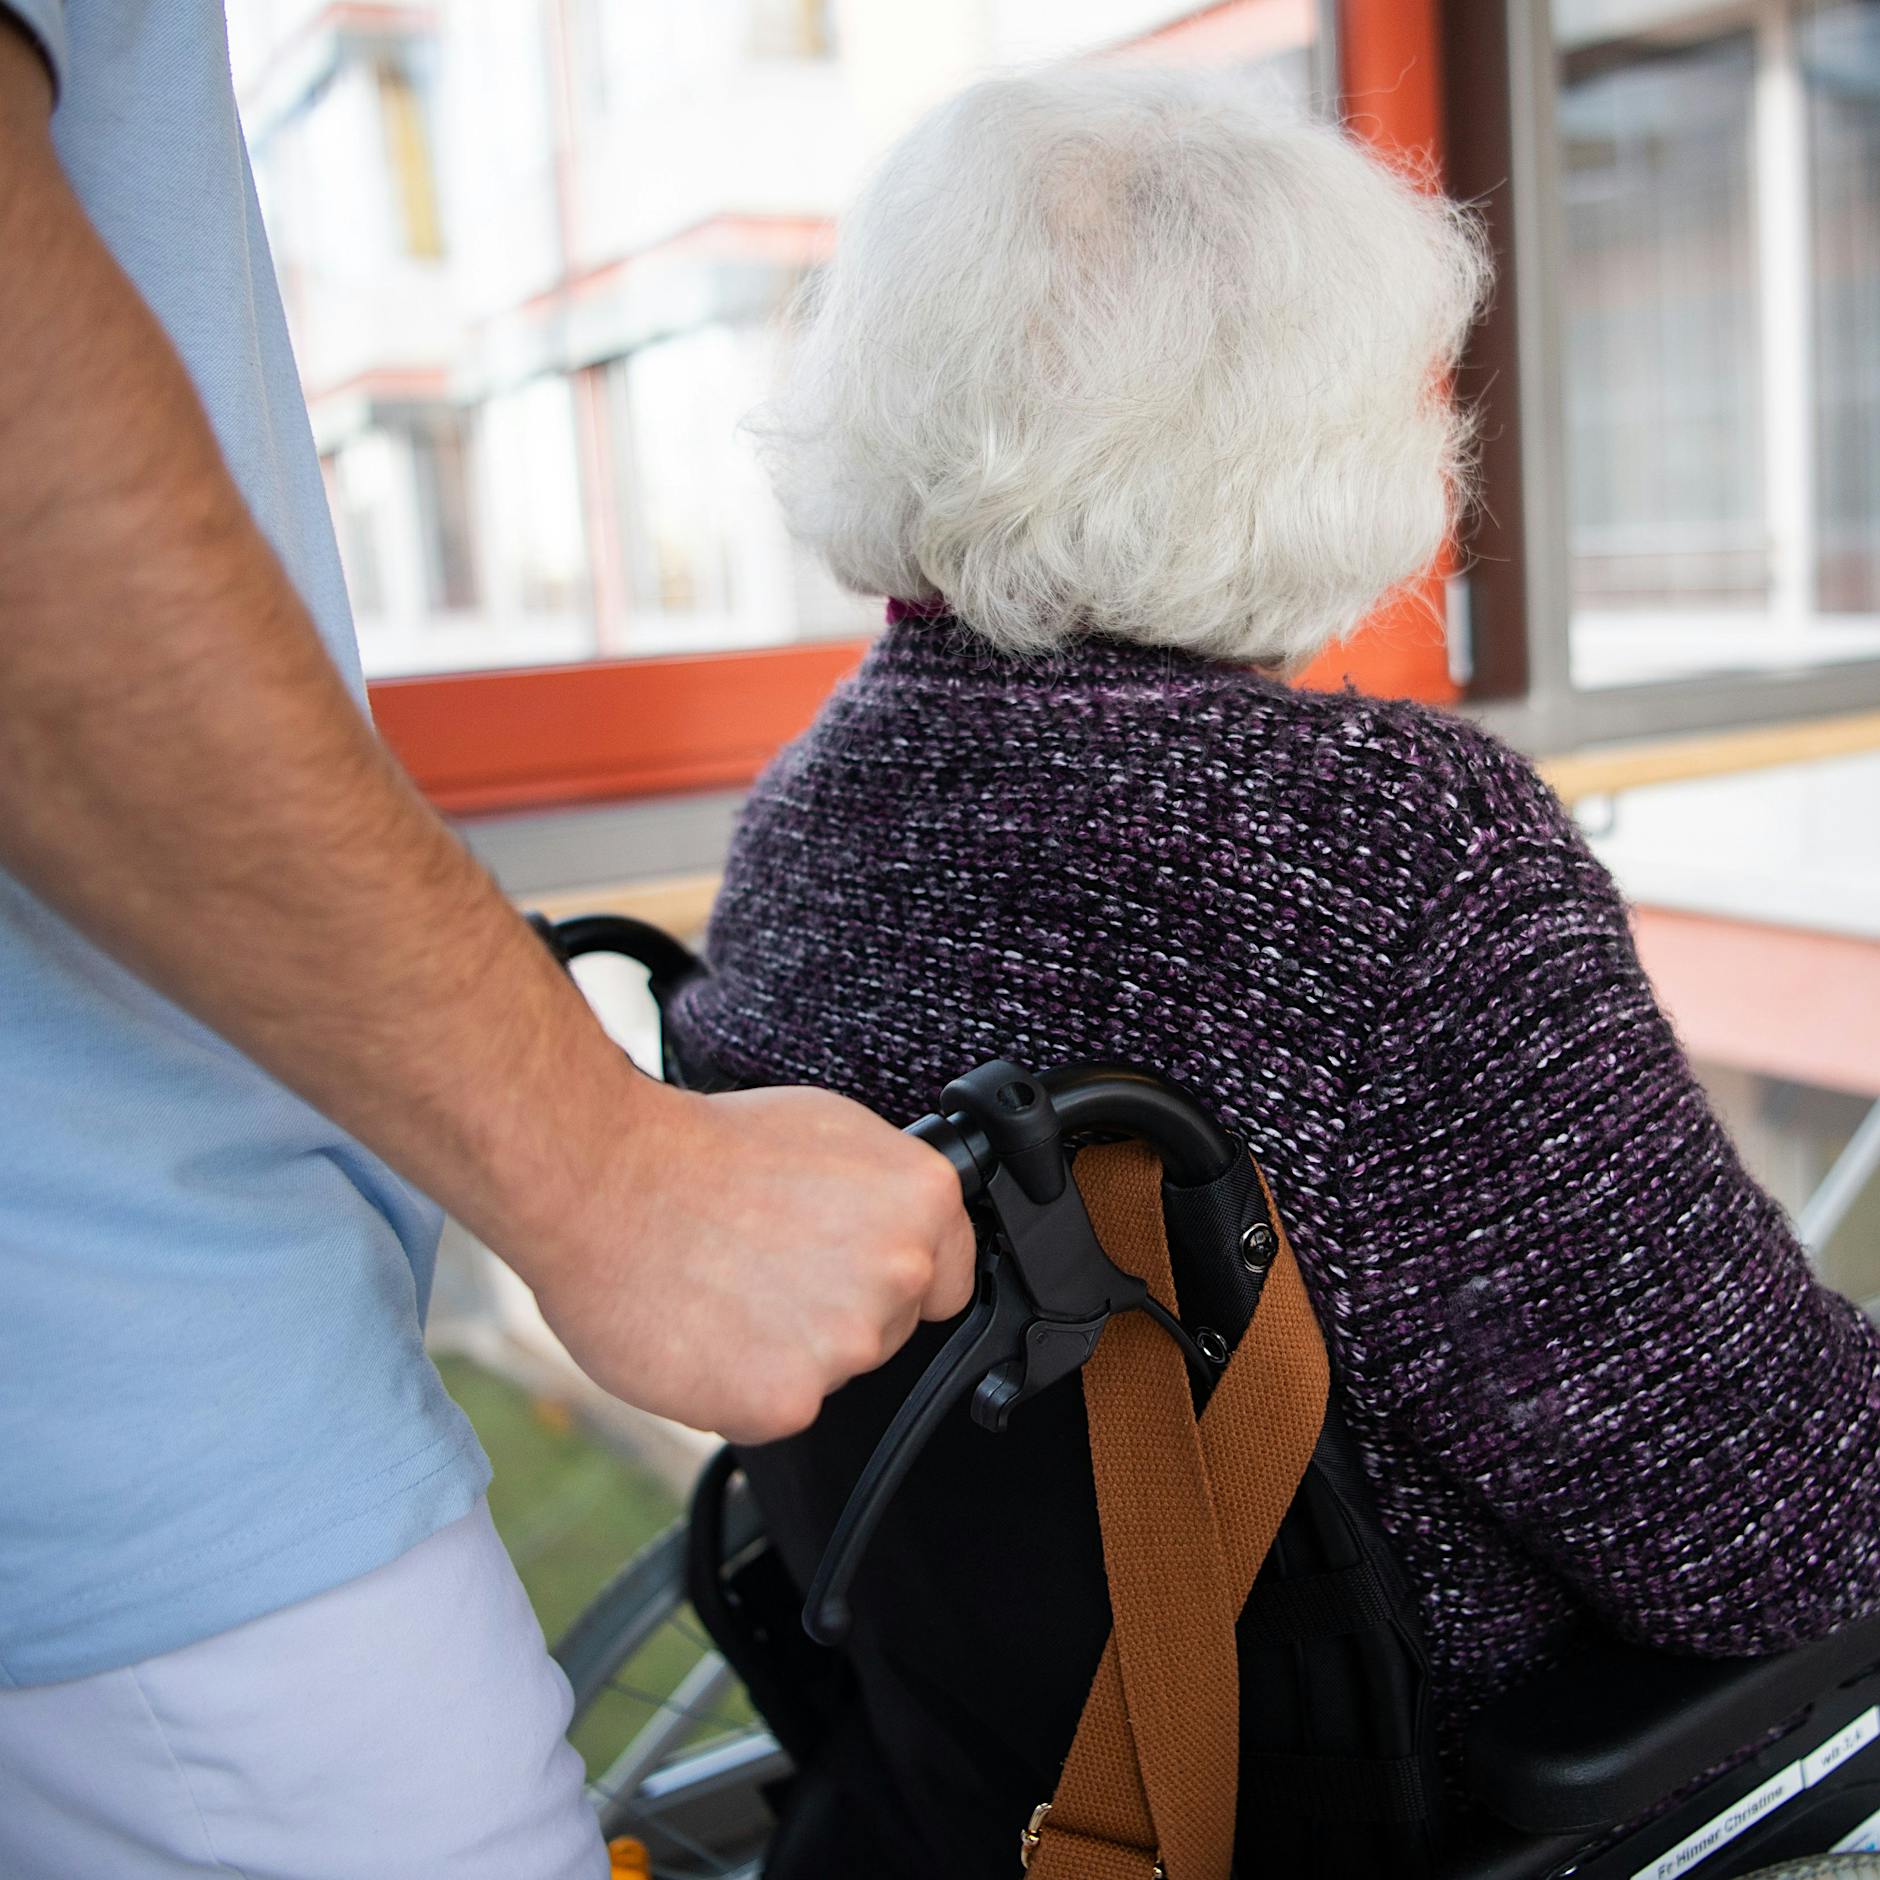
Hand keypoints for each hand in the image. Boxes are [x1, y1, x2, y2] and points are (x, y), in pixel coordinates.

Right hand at [521, 1080, 977, 1443]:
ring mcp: (845, 1345)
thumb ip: (886, 1194)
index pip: (949, 1276)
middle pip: (887, 1328)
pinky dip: (738, 1386)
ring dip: (787, 1350)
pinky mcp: (784, 1403)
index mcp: (921, 1202)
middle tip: (765, 1266)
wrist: (604, 1181)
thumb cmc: (702, 1148)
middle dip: (837, 1309)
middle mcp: (898, 1274)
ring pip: (829, 1371)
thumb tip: (903, 1228)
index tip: (852, 1268)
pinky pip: (773, 1410)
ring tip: (725, 1290)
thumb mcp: (830, 1130)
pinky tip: (704, 1332)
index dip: (898, 1276)